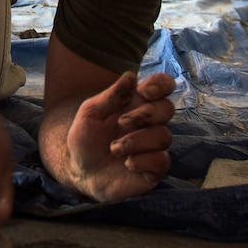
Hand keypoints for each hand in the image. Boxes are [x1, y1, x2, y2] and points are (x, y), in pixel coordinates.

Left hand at [62, 71, 175, 201]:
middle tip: (121, 122)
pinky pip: (162, 161)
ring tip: (114, 148)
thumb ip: (111, 95)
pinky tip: (128, 164)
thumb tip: (131, 76)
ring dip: (136, 141)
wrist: (80, 172)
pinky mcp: (154, 170)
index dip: (161, 85)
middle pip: (167, 108)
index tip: (145, 92)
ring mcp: (154, 146)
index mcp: (137, 103)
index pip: (163, 86)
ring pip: (163, 136)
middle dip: (146, 114)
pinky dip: (143, 161)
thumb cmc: (86, 138)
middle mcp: (150, 123)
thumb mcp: (91, 113)